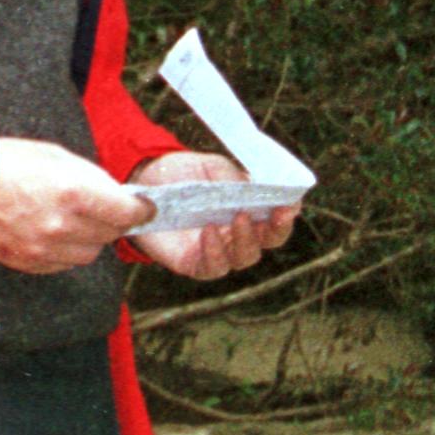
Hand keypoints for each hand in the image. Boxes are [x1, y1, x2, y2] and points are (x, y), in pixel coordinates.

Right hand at [0, 137, 156, 273]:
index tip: (143, 207)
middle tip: (105, 208)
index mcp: (75, 193)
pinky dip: (66, 252)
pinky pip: (63, 264)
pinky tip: (54, 233)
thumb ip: (90, 176)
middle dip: (112, 221)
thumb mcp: (54, 155)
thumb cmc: (3, 162)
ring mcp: (45, 249)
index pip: (127, 213)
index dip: (140, 209)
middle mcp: (64, 226)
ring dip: (90, 239)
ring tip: (74, 220)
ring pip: (89, 254)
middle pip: (110, 235)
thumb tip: (113, 193)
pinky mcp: (29, 263)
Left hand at [129, 148, 302, 283]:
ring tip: (238, 218)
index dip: (288, 213)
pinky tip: (209, 232)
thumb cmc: (183, 173)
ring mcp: (217, 250)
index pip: (277, 218)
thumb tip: (259, 188)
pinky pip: (212, 266)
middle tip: (274, 215)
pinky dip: (215, 251)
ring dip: (246, 240)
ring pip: (244, 258)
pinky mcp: (193, 262)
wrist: (144, 180)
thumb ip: (236, 178)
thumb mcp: (213, 168)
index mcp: (249, 209)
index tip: (291, 204)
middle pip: (268, 242)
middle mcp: (237, 233)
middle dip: (276, 230)